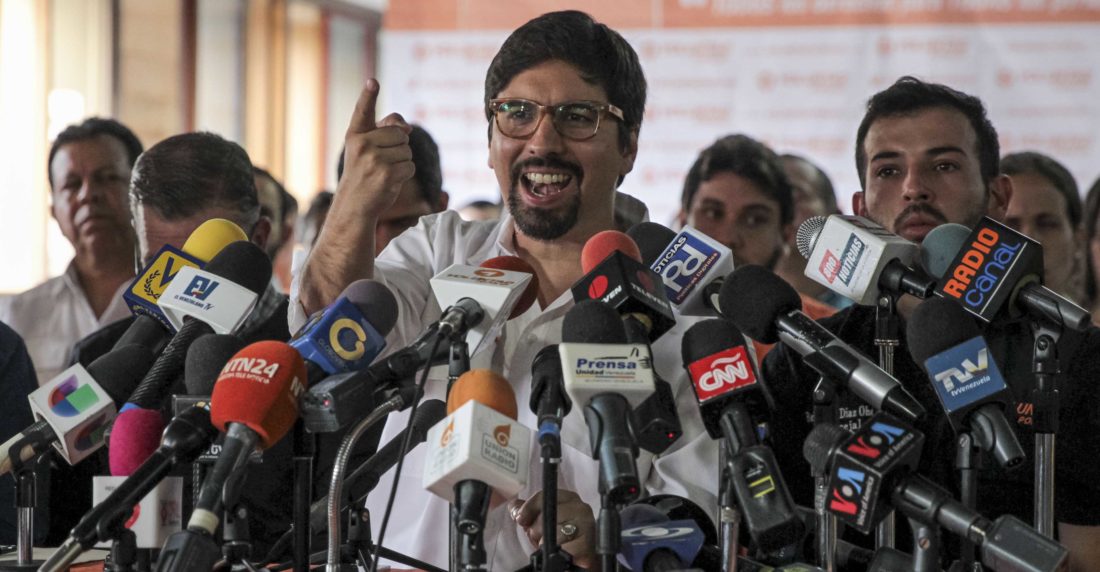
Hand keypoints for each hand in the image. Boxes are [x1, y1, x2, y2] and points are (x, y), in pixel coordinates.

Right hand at [337, 78, 414, 216]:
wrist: (354, 205)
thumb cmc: (363, 173)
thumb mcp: (367, 149)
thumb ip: (385, 130)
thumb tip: (407, 126)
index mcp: (355, 135)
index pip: (363, 111)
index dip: (368, 95)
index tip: (373, 81)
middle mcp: (362, 145)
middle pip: (401, 134)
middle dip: (399, 147)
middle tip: (383, 161)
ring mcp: (374, 160)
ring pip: (407, 151)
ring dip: (402, 162)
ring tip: (384, 172)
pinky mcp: (386, 174)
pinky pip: (410, 166)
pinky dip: (405, 174)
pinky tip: (390, 181)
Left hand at [510, 489, 598, 569]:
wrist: (577, 561)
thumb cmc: (561, 540)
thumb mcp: (540, 524)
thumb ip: (527, 513)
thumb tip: (514, 506)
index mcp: (569, 499)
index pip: (545, 496)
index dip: (530, 507)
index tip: (521, 518)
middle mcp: (581, 508)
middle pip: (548, 513)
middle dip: (538, 529)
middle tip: (542, 538)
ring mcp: (587, 525)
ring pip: (554, 530)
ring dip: (547, 543)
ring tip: (553, 546)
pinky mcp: (588, 544)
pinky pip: (564, 547)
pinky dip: (558, 552)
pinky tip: (561, 553)